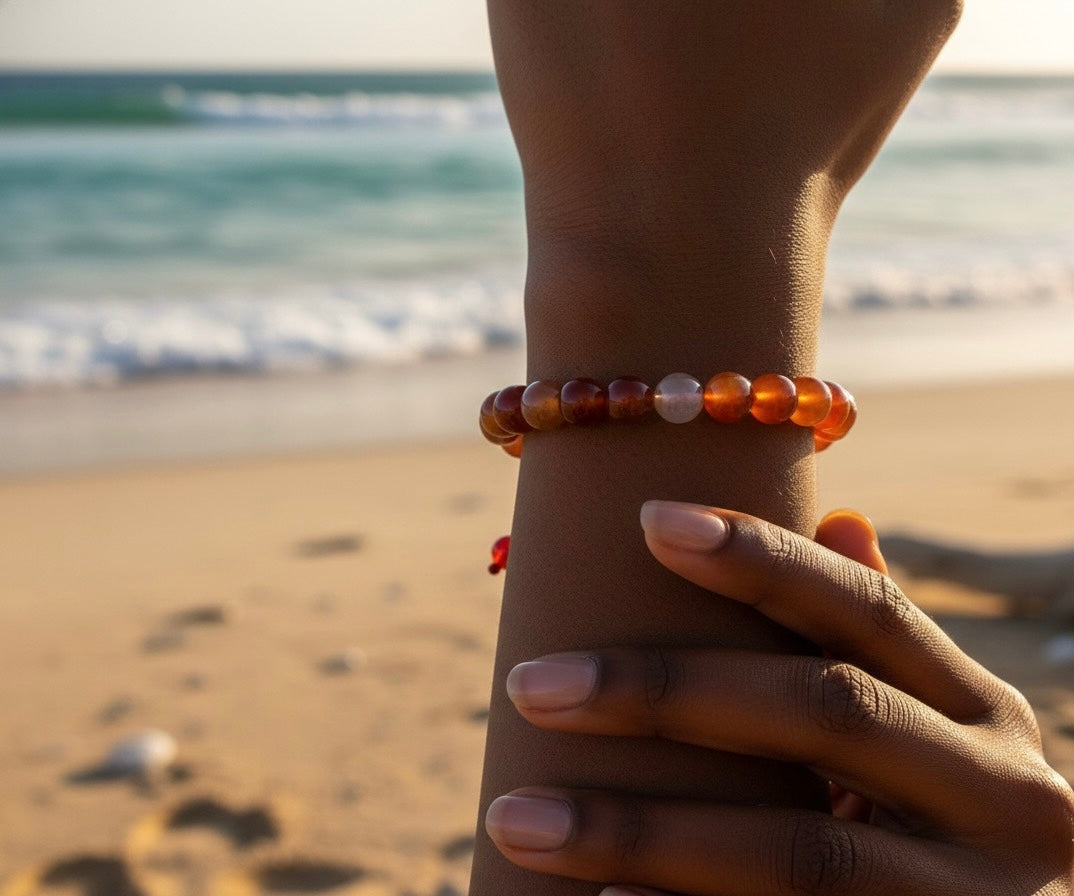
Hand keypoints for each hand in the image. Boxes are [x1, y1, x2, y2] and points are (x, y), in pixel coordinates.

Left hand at [485, 503, 1073, 894]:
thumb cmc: (931, 828)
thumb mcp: (929, 738)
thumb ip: (876, 650)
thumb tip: (840, 516)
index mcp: (980, 715)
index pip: (868, 611)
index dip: (764, 559)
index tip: (648, 521)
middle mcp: (1004, 799)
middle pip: (826, 715)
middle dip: (668, 694)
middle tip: (531, 687)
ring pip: (800, 850)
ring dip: (645, 832)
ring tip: (520, 819)